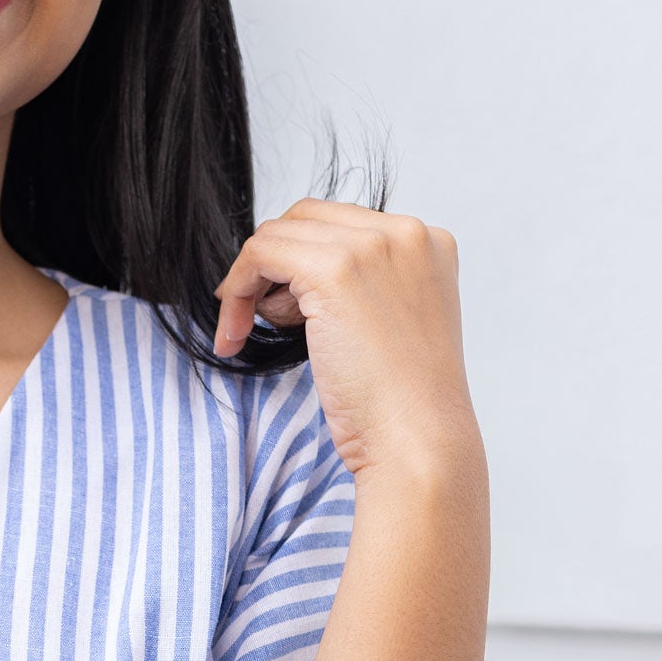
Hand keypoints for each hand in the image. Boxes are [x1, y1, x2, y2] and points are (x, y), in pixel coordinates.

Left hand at [213, 200, 477, 481]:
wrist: (417, 442)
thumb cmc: (401, 405)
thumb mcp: (391, 325)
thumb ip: (361, 288)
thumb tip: (290, 277)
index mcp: (428, 243)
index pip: (341, 225)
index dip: (300, 264)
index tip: (281, 310)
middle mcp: (407, 233)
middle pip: (306, 219)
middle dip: (273, 267)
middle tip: (259, 321)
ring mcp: (373, 246)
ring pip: (277, 234)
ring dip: (250, 283)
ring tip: (254, 333)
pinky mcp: (335, 269)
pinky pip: (258, 254)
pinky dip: (235, 292)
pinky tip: (233, 334)